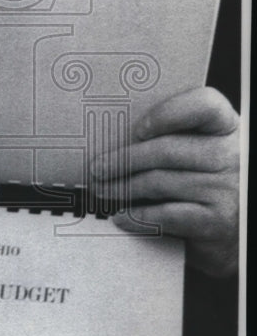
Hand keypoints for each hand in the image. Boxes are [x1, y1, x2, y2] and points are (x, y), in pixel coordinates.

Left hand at [92, 87, 239, 276]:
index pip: (204, 105)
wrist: (237, 230)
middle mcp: (232, 156)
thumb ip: (177, 137)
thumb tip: (118, 138)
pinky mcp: (217, 221)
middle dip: (124, 160)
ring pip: (160, 182)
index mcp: (228, 128)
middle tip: (98, 168)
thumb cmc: (211, 182)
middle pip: (167, 149)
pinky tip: (122, 216)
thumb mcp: (204, 151)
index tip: (137, 129)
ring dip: (123, 187)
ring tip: (103, 189)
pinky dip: (138, 216)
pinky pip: (167, 215)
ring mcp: (227, 189)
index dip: (168, 113)